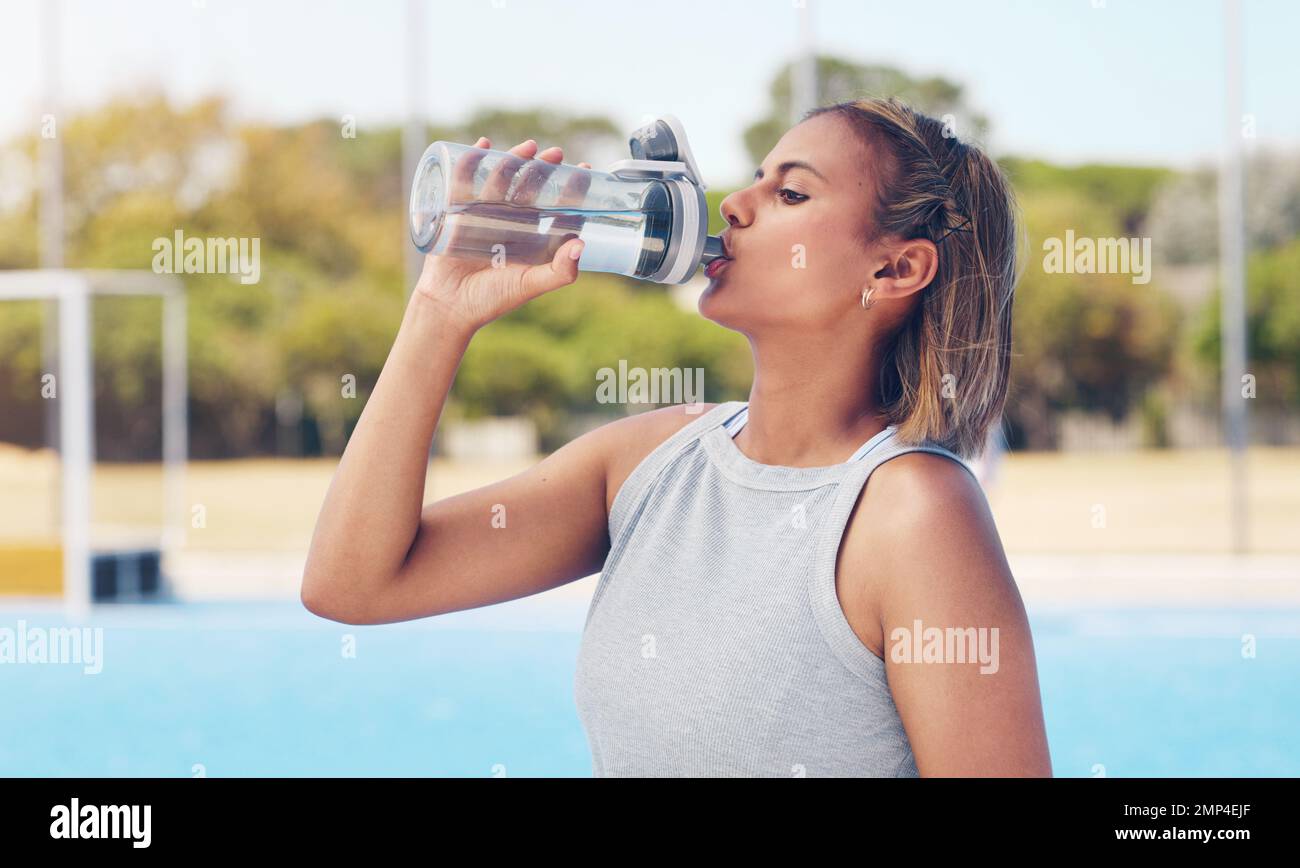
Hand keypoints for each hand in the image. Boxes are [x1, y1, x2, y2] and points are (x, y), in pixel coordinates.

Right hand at [413, 137, 592, 332]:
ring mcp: (484, 215)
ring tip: (529, 146)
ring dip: (514, 159)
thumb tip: (581, 243)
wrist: (449, 306)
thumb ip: (560, 271)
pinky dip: (472, 161)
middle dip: (544, 168)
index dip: (571, 189)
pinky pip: (465, 181)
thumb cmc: (493, 299)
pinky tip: (483, 145)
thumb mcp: (530, 284)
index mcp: (531, 238)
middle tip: (556, 153)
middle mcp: (510, 223)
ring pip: (501, 179)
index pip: (555, 207)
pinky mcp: (458, 212)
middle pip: (529, 187)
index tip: (584, 168)